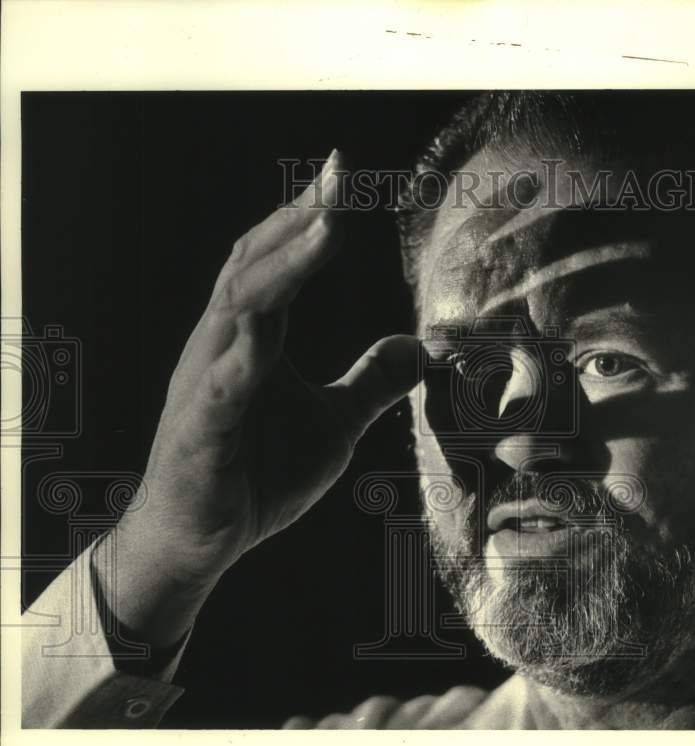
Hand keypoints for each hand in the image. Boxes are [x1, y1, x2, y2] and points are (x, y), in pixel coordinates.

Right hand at [98, 148, 421, 647]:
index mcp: (248, 340)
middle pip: (253, 267)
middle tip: (336, 177)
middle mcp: (219, 347)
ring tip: (325, 228)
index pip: (273, 264)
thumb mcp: (333, 425)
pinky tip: (269, 339)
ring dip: (283, 267)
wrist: (198, 539)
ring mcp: (205, 385)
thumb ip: (369, 383)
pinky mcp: (200, 432)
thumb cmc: (255, 474)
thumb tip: (417, 347)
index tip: (341, 178)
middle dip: (295, 219)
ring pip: (237, 309)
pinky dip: (244, 359)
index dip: (304, 219)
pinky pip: (221, 388)